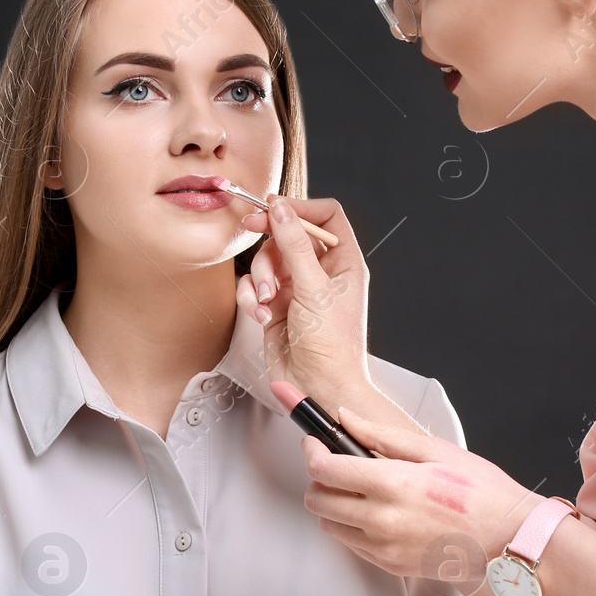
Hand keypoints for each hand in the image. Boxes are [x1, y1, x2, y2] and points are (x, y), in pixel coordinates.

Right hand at [235, 195, 371, 407]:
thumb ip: (294, 245)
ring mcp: (297, 290)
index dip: (301, 207)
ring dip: (261, 277)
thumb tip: (281, 210)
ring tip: (266, 299)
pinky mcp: (275, 307)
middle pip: (290, 235)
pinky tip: (260, 314)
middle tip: (251, 227)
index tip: (276, 207)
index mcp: (344, 263)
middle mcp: (321, 273)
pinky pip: (255, 287)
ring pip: (268, 261)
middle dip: (270, 239)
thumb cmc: (332, 348)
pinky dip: (252, 297)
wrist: (318, 388)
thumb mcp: (313, 289)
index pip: (326, 217)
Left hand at [299, 407, 543, 586]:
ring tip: (361, 491)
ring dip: (334, 505)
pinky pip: (352, 545)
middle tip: (338, 466)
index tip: (315, 442)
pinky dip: (354, 528)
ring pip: (329, 526)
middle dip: (320, 478)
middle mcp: (382, 521)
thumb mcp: (434, 450)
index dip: (312, 450)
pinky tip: (379, 513)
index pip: (324, 469)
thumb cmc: (483, 494)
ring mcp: (384, 549)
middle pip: (317, 500)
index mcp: (392, 485)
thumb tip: (347, 418)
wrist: (511, 540)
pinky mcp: (390, 567)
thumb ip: (381, 435)